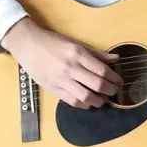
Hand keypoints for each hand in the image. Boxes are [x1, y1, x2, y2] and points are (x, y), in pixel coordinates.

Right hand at [0, 17, 122, 108]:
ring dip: (98, 101)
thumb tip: (116, 58)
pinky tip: (87, 102)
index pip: (102, 70)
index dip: (114, 78)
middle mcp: (70, 67)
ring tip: (102, 99)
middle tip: (114, 91)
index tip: (119, 81)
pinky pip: (71, 101)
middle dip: (110, 90)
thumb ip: (96, 53)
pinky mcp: (52, 88)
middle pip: (97, 84)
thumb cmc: (52, 42)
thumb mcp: (76, 43)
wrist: (27, 44)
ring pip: (85, 97)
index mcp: (77, 54)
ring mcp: (61, 79)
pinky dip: (83, 104)